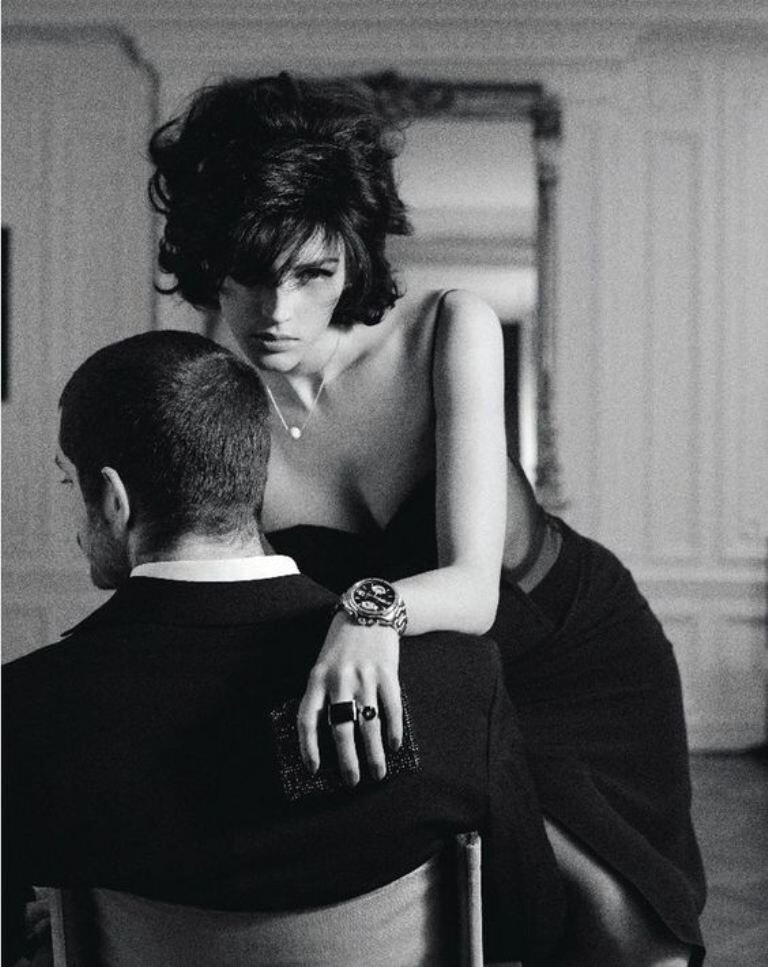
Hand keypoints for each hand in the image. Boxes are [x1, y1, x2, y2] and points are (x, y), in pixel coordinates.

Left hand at [298, 611, 402, 785]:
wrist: (369, 611)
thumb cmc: (342, 643)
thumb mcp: (323, 664)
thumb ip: (322, 693)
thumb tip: (327, 736)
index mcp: (316, 678)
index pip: (307, 719)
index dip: (308, 747)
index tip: (313, 769)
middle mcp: (339, 679)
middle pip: (340, 729)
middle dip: (347, 760)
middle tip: (352, 781)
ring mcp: (364, 676)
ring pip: (368, 724)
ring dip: (374, 753)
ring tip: (377, 772)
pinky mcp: (387, 672)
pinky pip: (391, 707)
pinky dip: (393, 730)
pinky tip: (394, 745)